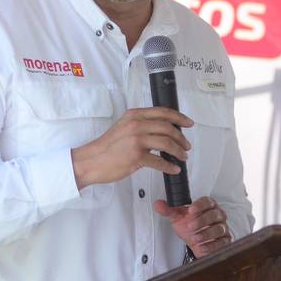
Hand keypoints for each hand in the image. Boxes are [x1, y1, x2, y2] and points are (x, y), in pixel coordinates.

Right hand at [71, 107, 192, 188]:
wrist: (92, 160)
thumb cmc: (107, 146)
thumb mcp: (123, 126)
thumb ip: (141, 124)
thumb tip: (162, 130)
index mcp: (134, 115)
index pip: (162, 112)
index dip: (179, 117)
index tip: (188, 123)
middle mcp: (136, 125)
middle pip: (167, 128)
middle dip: (181, 137)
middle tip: (186, 145)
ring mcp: (136, 140)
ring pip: (166, 143)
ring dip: (178, 151)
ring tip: (182, 157)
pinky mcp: (136, 157)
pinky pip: (159, 161)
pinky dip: (169, 166)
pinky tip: (174, 169)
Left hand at [154, 196, 231, 257]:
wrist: (195, 242)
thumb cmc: (190, 226)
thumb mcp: (178, 217)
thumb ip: (169, 210)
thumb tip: (158, 204)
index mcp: (208, 206)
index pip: (207, 201)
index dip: (200, 205)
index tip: (191, 210)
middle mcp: (217, 215)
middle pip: (215, 214)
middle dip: (202, 221)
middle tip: (190, 226)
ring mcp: (222, 228)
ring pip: (219, 228)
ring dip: (206, 234)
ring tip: (195, 238)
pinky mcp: (225, 241)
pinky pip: (222, 242)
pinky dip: (211, 245)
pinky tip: (202, 246)